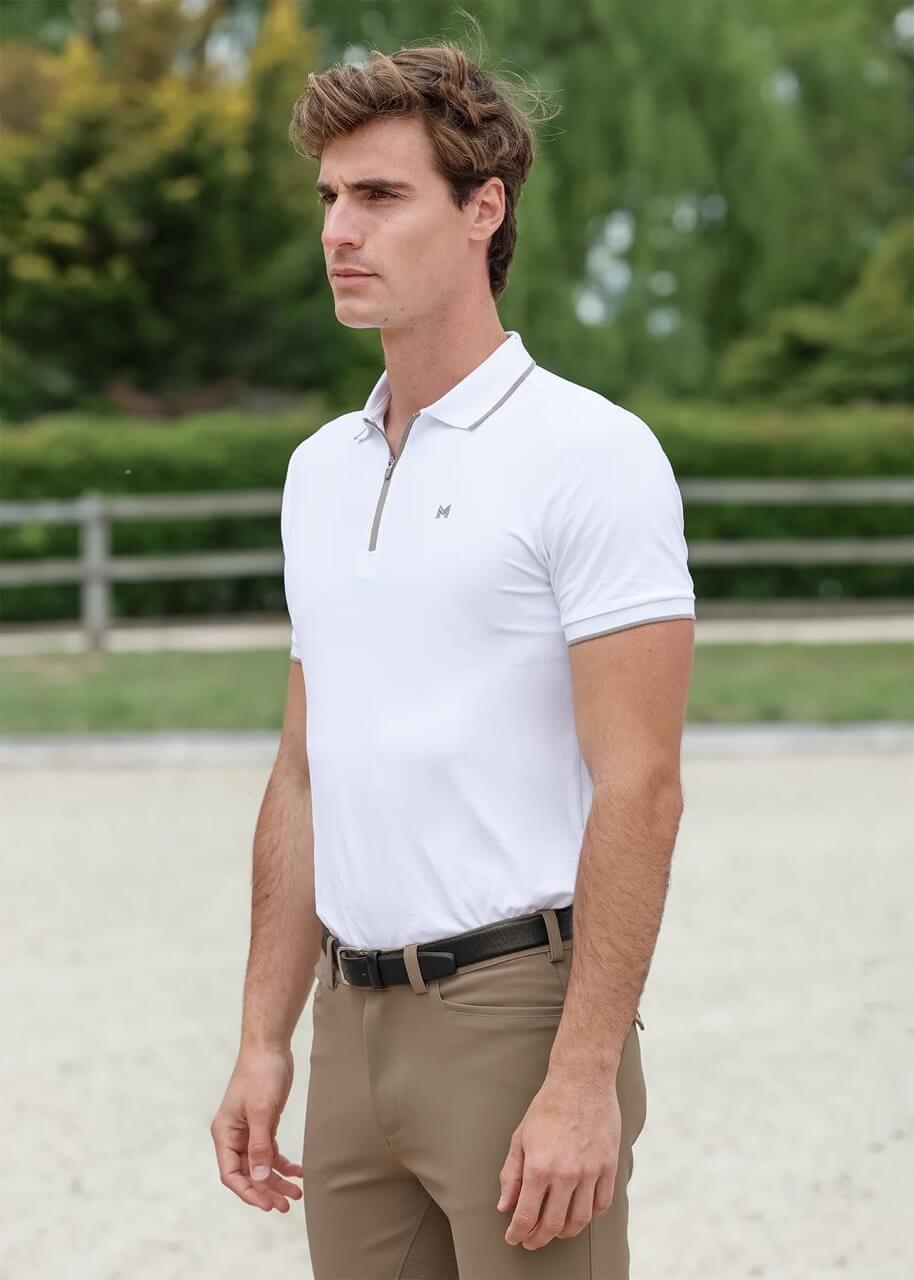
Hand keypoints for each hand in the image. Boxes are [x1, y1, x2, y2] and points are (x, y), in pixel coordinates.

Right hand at [210, 1045, 303, 1212]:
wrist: (270, 1046)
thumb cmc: (261, 1074)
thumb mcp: (262, 1111)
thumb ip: (259, 1145)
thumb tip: (257, 1176)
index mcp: (224, 1134)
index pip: (231, 1174)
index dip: (248, 1192)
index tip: (267, 1204)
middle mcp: (233, 1136)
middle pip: (247, 1173)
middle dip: (266, 1190)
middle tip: (286, 1205)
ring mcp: (248, 1131)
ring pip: (260, 1165)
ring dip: (276, 1180)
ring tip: (296, 1194)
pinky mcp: (263, 1124)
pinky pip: (270, 1152)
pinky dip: (283, 1163)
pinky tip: (298, 1172)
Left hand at [496, 1071, 619, 1249]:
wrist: (581, 1081)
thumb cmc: (547, 1107)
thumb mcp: (520, 1138)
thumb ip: (512, 1175)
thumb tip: (506, 1206)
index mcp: (539, 1167)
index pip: (526, 1215)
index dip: (518, 1232)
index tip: (514, 1237)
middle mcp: (566, 1174)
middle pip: (553, 1224)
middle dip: (538, 1238)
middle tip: (531, 1240)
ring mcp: (590, 1172)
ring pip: (580, 1220)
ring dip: (564, 1232)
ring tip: (554, 1229)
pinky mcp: (609, 1167)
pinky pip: (602, 1204)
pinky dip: (590, 1215)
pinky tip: (579, 1211)